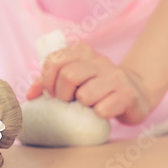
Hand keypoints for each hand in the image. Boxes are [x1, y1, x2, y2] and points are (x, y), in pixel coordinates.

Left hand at [26, 44, 154, 124]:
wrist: (137, 93)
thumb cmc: (97, 88)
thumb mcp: (75, 79)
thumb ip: (49, 83)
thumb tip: (29, 95)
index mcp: (83, 53)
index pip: (55, 60)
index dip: (47, 80)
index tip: (52, 92)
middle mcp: (100, 61)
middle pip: (68, 76)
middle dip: (63, 95)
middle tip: (69, 101)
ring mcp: (116, 77)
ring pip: (85, 94)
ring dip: (82, 106)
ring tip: (88, 106)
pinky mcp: (128, 95)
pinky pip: (103, 109)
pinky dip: (98, 114)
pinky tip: (103, 112)